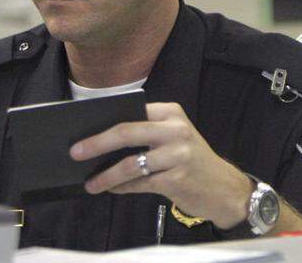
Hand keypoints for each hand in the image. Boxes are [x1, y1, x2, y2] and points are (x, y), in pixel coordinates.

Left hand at [69, 102, 251, 228]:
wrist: (225, 188)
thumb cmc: (192, 161)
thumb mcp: (174, 138)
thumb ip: (145, 134)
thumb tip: (101, 143)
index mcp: (171, 113)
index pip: (131, 112)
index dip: (104, 121)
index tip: (81, 128)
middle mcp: (176, 130)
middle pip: (127, 132)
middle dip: (97, 143)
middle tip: (75, 152)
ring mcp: (178, 155)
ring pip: (131, 163)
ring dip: (106, 175)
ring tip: (91, 183)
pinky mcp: (177, 179)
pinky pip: (140, 183)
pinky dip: (122, 188)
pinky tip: (111, 189)